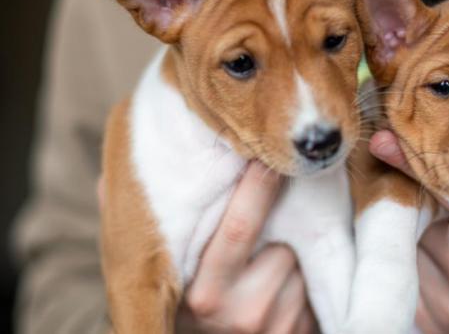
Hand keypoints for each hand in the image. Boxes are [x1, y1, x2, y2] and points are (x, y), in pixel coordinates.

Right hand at [97, 162, 317, 333]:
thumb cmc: (183, 310)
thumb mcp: (155, 279)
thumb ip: (137, 231)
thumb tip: (105, 181)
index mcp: (204, 294)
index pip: (239, 229)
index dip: (258, 188)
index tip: (266, 160)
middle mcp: (241, 314)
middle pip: (280, 243)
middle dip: (282, 223)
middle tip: (281, 192)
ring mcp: (274, 326)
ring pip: (301, 263)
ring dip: (293, 251)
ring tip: (268, 259)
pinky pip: (313, 287)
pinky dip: (304, 276)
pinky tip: (283, 283)